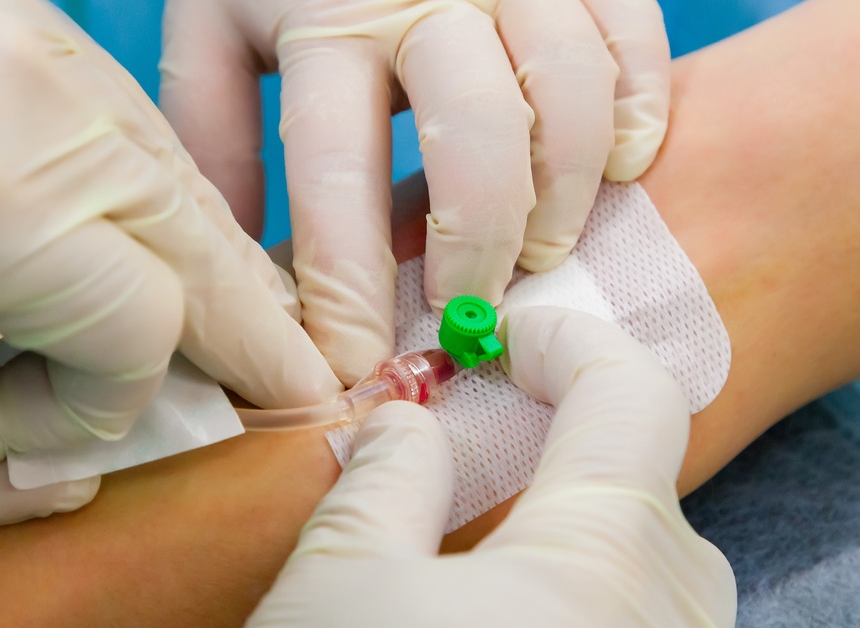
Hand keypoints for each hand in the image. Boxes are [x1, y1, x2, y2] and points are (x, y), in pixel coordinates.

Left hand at [0, 0, 340, 527]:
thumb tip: (54, 465)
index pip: (142, 334)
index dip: (112, 407)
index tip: (62, 433)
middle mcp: (48, 109)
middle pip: (210, 249)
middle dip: (250, 334)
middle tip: (288, 385)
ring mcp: (39, 48)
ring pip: (182, 183)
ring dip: (210, 268)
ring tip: (235, 325)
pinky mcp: (20, 23)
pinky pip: (126, 133)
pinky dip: (150, 202)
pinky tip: (145, 242)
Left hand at [160, 0, 670, 383]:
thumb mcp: (217, 24)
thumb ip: (216, 134)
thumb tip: (238, 264)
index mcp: (322, 16)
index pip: (334, 177)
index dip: (346, 287)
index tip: (353, 364)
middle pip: (476, 143)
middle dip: (478, 252)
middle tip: (469, 312)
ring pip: (570, 97)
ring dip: (567, 194)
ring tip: (545, 250)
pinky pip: (635, 39)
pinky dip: (642, 108)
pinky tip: (626, 163)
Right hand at [246, 307, 735, 626]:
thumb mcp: (341, 591)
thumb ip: (385, 481)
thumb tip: (406, 421)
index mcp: (608, 549)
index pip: (629, 387)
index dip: (563, 341)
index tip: (498, 341)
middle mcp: (675, 600)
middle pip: (633, 474)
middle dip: (552, 448)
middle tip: (467, 457)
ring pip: (639, 552)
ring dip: (566, 528)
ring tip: (475, 554)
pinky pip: (640, 611)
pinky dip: (582, 589)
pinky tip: (504, 614)